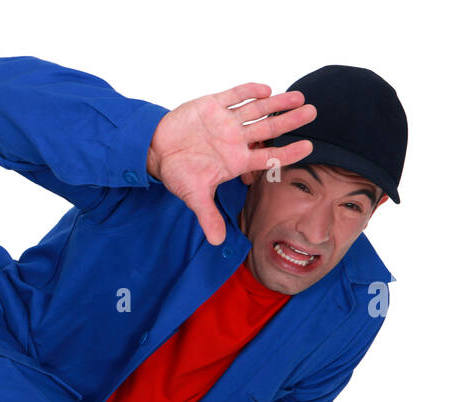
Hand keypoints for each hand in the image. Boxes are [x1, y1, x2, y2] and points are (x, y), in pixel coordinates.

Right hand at [146, 84, 315, 244]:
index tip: (309, 147)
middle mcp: (235, 139)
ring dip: (277, 103)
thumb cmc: (177, 172)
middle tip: (313, 112)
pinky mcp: (213, 105)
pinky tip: (266, 89)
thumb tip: (218, 243)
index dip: (288, 152)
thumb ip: (208, 216)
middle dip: (291, 120)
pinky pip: (235, 95)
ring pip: (257, 109)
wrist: (157, 149)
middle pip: (269, 129)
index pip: (268, 156)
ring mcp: (226, 121)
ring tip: (299, 96)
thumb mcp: (193, 196)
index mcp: (236, 160)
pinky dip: (249, 91)